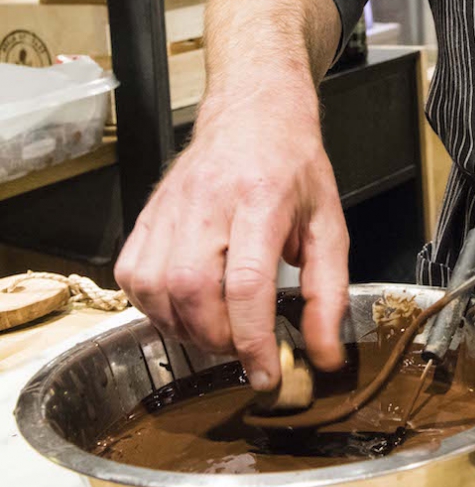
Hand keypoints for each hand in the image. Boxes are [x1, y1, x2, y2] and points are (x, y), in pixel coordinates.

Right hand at [115, 90, 348, 389]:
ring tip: (217, 328)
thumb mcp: (329, 224)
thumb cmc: (294, 167)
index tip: (267, 374)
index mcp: (262, 200)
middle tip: (244, 347)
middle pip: (194, 290)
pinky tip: (185, 306)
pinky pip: (133, 276)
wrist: (254, 112)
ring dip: (185, 328)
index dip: (253, 340)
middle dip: (218, 338)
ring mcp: (171, 206)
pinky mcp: (147, 214)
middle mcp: (209, 201)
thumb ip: (328, 292)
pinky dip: (154, 307)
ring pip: (157, 289)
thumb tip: (323, 354)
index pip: (247, 283)